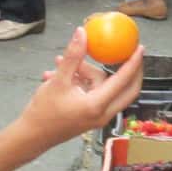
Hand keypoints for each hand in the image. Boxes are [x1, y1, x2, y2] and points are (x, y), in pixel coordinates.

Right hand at [25, 27, 143, 151]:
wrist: (31, 137)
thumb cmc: (43, 112)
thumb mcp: (58, 80)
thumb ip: (73, 56)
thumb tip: (82, 33)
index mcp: (97, 105)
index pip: (123, 80)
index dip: (133, 62)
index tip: (140, 48)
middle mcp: (103, 114)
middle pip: (128, 89)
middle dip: (130, 70)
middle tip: (129, 53)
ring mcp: (98, 117)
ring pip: (106, 89)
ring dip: (88, 73)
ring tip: (61, 63)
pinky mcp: (92, 117)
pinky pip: (96, 94)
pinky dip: (84, 83)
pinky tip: (63, 75)